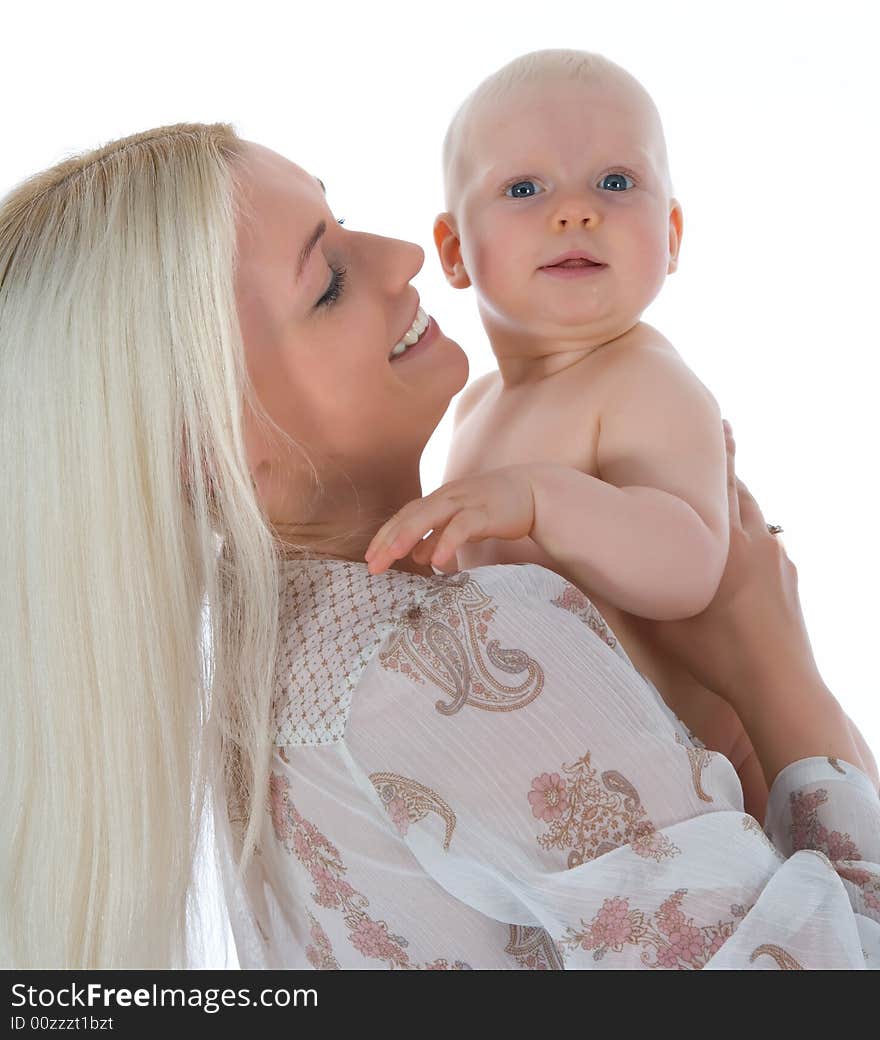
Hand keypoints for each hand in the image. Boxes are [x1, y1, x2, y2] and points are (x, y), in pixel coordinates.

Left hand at [364, 464, 536, 574]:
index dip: (385, 536)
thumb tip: (417, 557)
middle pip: (410, 516)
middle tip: (373, 566)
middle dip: (389, 540)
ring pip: (430, 515)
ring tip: (393, 556)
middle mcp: (447, 497)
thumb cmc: (493, 508)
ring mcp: (466, 501)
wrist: (532, 491)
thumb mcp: (461, 523)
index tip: (370, 559)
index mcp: (438, 500)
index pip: (404, 516)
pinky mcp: (486, 511)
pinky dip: (447, 541)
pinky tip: (438, 562)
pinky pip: (462, 526)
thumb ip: (439, 537)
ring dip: (409, 534)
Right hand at [627, 421, 821, 708]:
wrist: (778, 682)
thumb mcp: (659, 623)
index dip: (719, 452)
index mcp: (722, 546)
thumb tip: (594, 571)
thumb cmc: (715, 654)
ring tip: (724, 495)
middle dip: (727, 468)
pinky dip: (754, 538)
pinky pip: (770, 545)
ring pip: (758, 518)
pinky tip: (744, 550)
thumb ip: (631, 591)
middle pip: (740, 492)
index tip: (720, 422)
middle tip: (721, 438)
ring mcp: (778, 561)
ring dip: (740, 504)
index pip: (720, 485)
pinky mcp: (790, 581)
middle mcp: (756, 542)